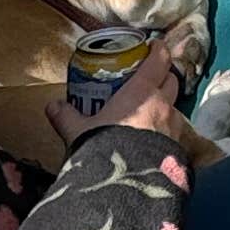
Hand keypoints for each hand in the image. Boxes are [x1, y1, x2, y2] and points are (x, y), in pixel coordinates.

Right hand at [49, 34, 183, 150]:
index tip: (154, 45)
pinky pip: (175, 133)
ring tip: (149, 113)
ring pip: (174, 108)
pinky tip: (153, 140)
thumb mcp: (79, 132)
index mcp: (142, 92)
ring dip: (165, 106)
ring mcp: (174, 129)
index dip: (158, 50)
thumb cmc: (105, 148)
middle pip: (172, 81)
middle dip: (163, 77)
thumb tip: (52, 106)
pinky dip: (166, 131)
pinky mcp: (178, 150)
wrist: (127, 185)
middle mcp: (163, 106)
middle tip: (149, 80)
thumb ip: (66, 117)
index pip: (158, 61)